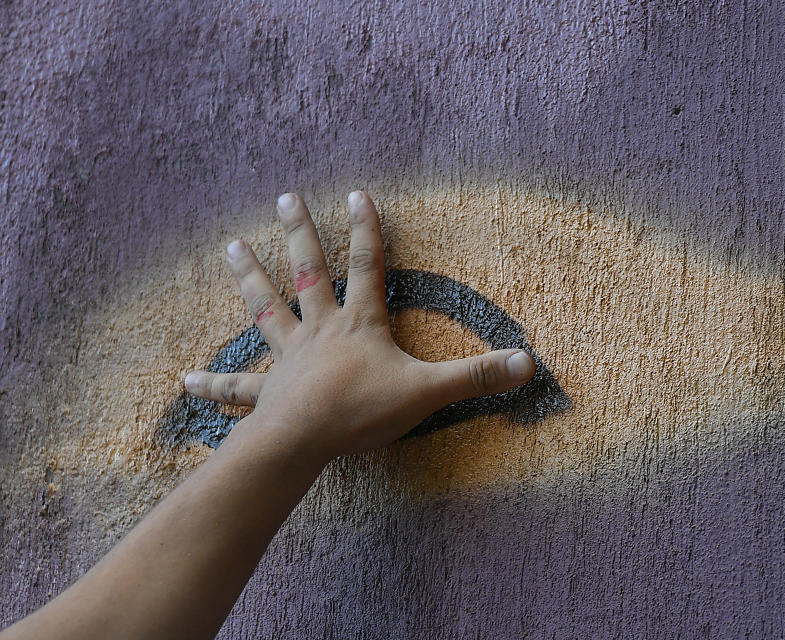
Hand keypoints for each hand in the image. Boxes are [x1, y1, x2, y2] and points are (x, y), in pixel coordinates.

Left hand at [183, 191, 535, 462]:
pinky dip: (214, 384)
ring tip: (230, 248)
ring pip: (267, 309)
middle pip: (308, 272)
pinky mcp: (267, 390)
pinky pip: (238, 385)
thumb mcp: (428, 391)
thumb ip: (476, 376)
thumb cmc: (363, 412)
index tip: (357, 193)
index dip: (366, 230)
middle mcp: (319, 330)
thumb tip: (528, 364)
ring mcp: (288, 357)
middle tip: (284, 197)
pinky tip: (186, 381)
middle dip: (299, 233)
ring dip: (250, 278)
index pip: (366, 267)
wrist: (304, 442)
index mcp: (357, 324)